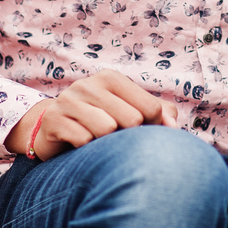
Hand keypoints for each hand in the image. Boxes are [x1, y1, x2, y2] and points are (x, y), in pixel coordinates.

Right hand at [5, 69, 178, 160]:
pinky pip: (83, 140)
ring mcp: (69, 100)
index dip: (153, 127)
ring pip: (107, 129)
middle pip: (132, 120)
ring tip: (97, 140)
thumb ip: (159, 114)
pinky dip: (86, 149)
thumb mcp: (130, 112)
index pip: (150, 108)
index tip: (141, 132)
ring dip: (105, 143)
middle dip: (128, 136)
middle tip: (115, 138)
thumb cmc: (100, 121)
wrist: (54, 130)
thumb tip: (173, 127)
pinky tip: (79, 145)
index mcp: (111, 78)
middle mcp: (89, 84)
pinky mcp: (54, 119)